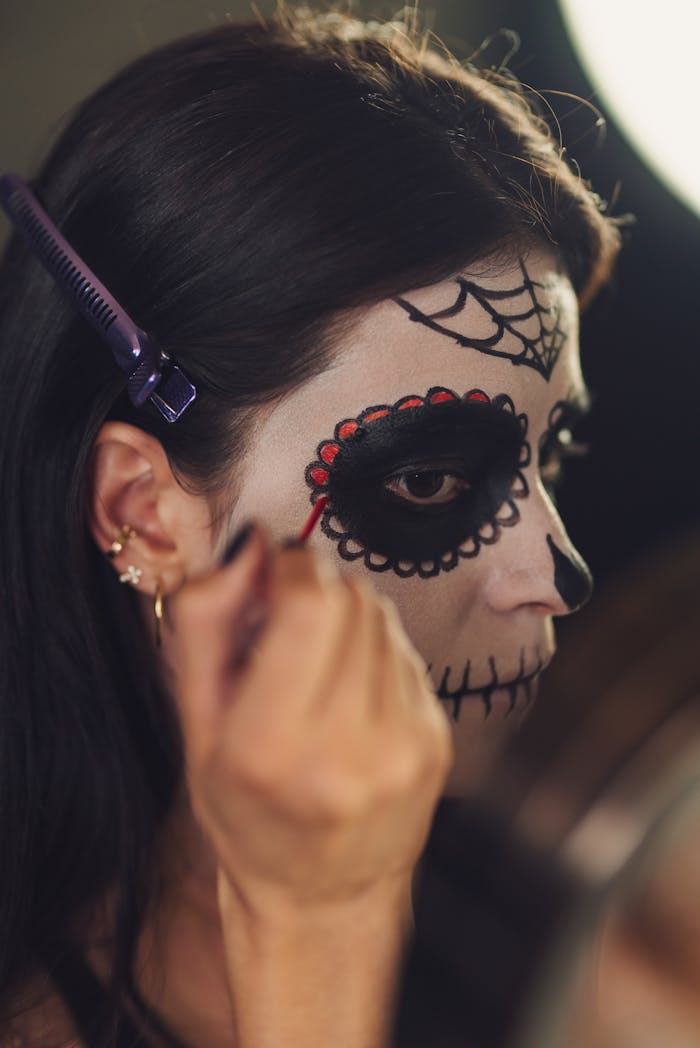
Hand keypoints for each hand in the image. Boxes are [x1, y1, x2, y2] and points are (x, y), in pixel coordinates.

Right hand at [172, 526, 452, 915]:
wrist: (323, 897)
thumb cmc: (248, 813)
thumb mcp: (196, 725)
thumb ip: (206, 623)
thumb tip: (249, 545)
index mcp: (270, 746)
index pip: (310, 603)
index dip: (291, 566)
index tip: (272, 572)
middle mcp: (345, 748)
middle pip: (349, 599)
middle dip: (315, 589)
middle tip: (287, 625)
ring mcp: (402, 745)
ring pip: (380, 616)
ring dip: (346, 618)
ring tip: (318, 669)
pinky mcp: (435, 740)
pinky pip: (404, 650)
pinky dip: (374, 651)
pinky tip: (351, 694)